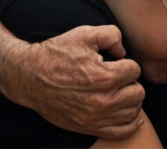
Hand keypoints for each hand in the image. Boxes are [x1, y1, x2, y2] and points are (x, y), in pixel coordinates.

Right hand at [0, 25, 145, 139]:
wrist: (28, 77)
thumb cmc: (56, 54)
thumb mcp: (84, 33)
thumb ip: (112, 35)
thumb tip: (123, 51)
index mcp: (104, 76)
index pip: (135, 70)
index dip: (126, 63)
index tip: (115, 63)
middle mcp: (102, 100)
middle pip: (138, 92)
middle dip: (130, 81)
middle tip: (117, 77)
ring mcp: (96, 117)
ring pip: (133, 111)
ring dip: (130, 99)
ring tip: (119, 91)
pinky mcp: (88, 127)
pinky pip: (121, 132)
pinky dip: (130, 124)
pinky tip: (129, 112)